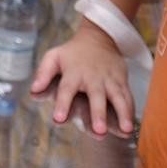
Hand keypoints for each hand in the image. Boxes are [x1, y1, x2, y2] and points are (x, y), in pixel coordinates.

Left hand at [31, 22, 136, 136]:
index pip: (66, 89)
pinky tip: (133, 125)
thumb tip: (33, 90)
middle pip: (96, 96)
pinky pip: (128, 96)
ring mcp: (109, 80)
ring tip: (126, 130)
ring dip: (123, 114)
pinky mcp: (122, 81)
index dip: (62, 104)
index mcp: (73, 73)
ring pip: (118, 97)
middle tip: (99, 131)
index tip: (59, 119)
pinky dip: (132, 110)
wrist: (99, 36)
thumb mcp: (54, 57)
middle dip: (98, 113)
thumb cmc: (72, 53)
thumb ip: (43, 73)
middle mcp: (93, 78)